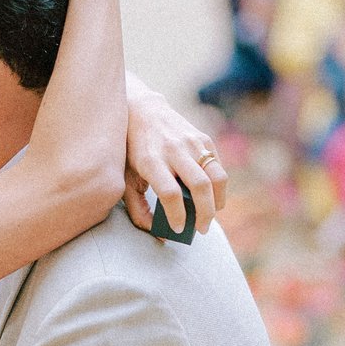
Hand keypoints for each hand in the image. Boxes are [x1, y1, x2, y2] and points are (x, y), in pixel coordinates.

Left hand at [123, 82, 221, 235]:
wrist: (141, 109)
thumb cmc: (130, 150)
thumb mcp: (126, 178)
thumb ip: (138, 208)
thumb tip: (159, 235)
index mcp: (150, 161)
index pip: (170, 193)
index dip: (177, 215)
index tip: (178, 229)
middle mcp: (173, 150)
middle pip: (199, 186)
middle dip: (205, 214)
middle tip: (201, 229)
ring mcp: (191, 142)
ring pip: (216, 176)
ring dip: (218, 201)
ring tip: (211, 215)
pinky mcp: (203, 138)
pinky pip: (218, 166)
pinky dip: (218, 186)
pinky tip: (211, 197)